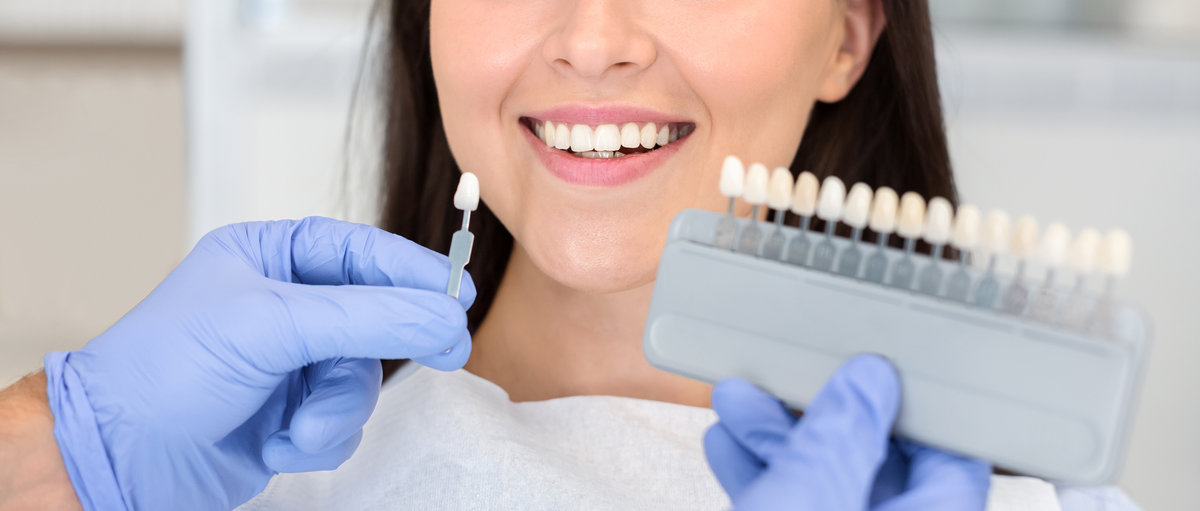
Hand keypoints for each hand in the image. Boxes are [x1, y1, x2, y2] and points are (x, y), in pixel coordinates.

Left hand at [43, 217, 473, 509]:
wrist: (116, 458)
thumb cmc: (165, 372)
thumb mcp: (271, 327)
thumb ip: (367, 318)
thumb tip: (445, 315)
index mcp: (270, 258)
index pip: (361, 252)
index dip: (414, 271)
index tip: (458, 294)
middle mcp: (283, 305)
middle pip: (374, 318)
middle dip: (382, 350)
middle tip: (445, 353)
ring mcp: (287, 362)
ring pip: (360, 378)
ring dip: (336, 410)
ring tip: (298, 429)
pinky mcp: (288, 413)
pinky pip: (342, 422)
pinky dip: (318, 439)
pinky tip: (277, 446)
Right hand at [704, 355, 991, 510]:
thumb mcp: (814, 500)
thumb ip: (844, 437)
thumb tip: (868, 380)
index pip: (951, 451)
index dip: (914, 399)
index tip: (879, 360)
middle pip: (876, 460)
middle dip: (821, 410)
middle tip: (789, 370)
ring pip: (825, 483)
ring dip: (776, 437)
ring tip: (735, 399)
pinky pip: (790, 504)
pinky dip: (759, 476)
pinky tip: (725, 444)